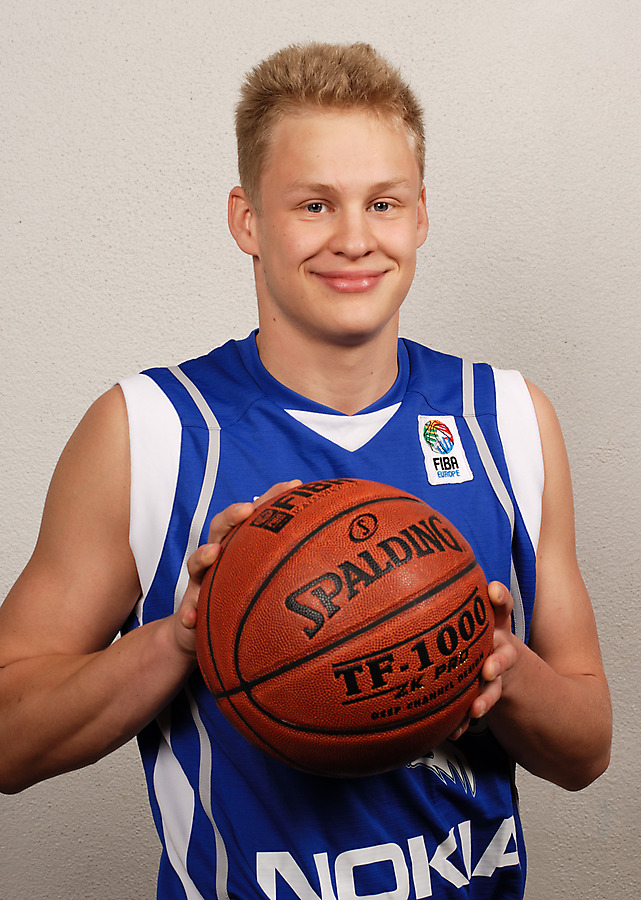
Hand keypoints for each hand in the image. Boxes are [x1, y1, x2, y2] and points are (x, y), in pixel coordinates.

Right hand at [172, 480, 302, 656]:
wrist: (205, 633)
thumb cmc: (242, 599)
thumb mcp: (268, 582)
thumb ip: (296, 567)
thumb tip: (340, 554)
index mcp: (240, 546)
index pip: (255, 515)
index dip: (272, 498)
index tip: (294, 485)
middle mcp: (219, 557)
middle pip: (221, 528)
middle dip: (232, 516)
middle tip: (248, 510)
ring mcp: (201, 580)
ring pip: (197, 562)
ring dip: (202, 555)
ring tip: (214, 552)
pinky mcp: (189, 606)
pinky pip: (186, 608)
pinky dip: (187, 611)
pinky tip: (192, 617)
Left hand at [450, 580, 518, 739]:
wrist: (500, 664)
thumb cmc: (470, 632)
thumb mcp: (466, 615)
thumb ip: (440, 598)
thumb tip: (389, 569)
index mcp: (492, 623)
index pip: (500, 605)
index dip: (499, 597)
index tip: (492, 592)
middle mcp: (498, 645)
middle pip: (505, 650)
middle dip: (498, 659)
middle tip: (488, 668)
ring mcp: (498, 670)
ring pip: (496, 683)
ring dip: (487, 695)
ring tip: (476, 707)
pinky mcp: (491, 693)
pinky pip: (480, 706)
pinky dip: (467, 719)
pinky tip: (455, 730)